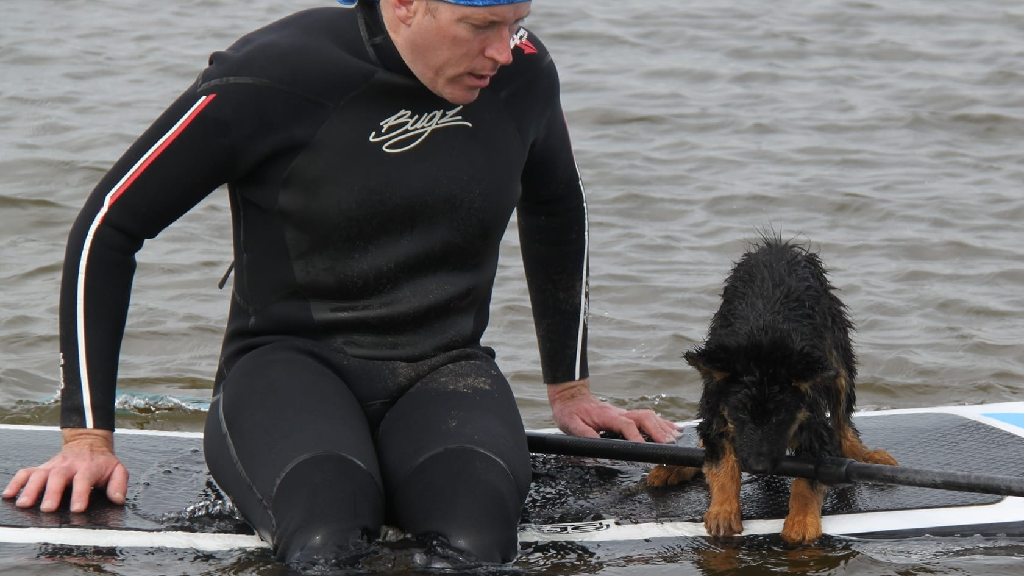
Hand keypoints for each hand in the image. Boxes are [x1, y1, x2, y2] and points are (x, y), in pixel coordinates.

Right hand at [2, 428, 127, 512]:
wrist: (88, 442)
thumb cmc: (102, 462)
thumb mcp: (117, 469)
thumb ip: (119, 484)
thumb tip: (117, 499)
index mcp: (88, 468)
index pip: (84, 480)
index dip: (80, 494)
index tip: (77, 509)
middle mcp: (68, 466)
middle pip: (58, 477)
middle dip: (52, 493)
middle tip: (48, 509)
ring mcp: (53, 466)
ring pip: (39, 474)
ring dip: (30, 489)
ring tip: (24, 504)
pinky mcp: (42, 467)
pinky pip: (26, 472)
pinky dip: (16, 482)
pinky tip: (9, 494)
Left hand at [547, 378, 679, 443]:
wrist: (570, 396)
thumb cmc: (570, 412)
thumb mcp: (570, 424)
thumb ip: (583, 433)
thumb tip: (598, 444)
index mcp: (607, 416)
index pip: (626, 425)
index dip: (635, 436)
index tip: (644, 448)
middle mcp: (619, 412)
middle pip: (644, 417)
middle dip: (657, 430)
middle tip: (668, 443)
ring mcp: (624, 412)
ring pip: (649, 416)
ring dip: (663, 426)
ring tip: (677, 437)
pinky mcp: (627, 415)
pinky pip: (648, 417)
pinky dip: (662, 422)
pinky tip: (673, 429)